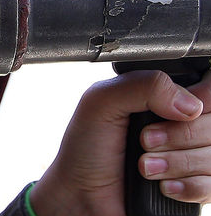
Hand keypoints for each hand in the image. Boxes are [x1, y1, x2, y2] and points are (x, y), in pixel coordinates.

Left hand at [29, 69, 210, 214]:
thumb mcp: (101, 101)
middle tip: (145, 141)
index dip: (199, 99)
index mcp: (164, 96)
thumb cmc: (86, 148)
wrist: (81, 195)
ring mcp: (193, 157)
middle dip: (180, 135)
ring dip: (178, 163)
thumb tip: (190, 104)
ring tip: (145, 166)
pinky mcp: (196, 187)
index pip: (209, 88)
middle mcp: (183, 124)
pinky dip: (188, 186)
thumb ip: (143, 85)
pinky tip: (164, 185)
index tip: (170, 112)